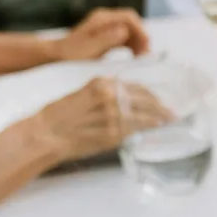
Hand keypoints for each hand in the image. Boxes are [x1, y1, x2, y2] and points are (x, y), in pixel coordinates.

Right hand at [26, 78, 173, 162]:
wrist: (45, 134)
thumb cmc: (59, 117)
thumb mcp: (82, 95)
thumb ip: (104, 95)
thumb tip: (124, 100)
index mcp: (101, 83)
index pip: (136, 87)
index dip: (151, 95)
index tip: (159, 100)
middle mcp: (110, 94)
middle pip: (146, 98)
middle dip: (160, 106)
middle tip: (171, 112)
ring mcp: (113, 113)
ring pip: (146, 113)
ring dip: (161, 117)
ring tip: (170, 120)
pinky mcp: (113, 131)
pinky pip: (138, 127)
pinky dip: (150, 126)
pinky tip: (158, 127)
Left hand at [48, 8, 150, 61]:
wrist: (58, 54)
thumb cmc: (72, 53)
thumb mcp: (90, 48)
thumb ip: (108, 39)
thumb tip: (124, 31)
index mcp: (102, 19)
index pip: (129, 17)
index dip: (140, 29)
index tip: (146, 43)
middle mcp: (106, 20)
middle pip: (131, 23)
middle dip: (141, 37)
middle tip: (146, 53)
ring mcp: (106, 27)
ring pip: (130, 31)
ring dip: (138, 43)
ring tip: (142, 57)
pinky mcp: (106, 35)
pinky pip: (124, 38)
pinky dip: (131, 46)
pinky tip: (135, 56)